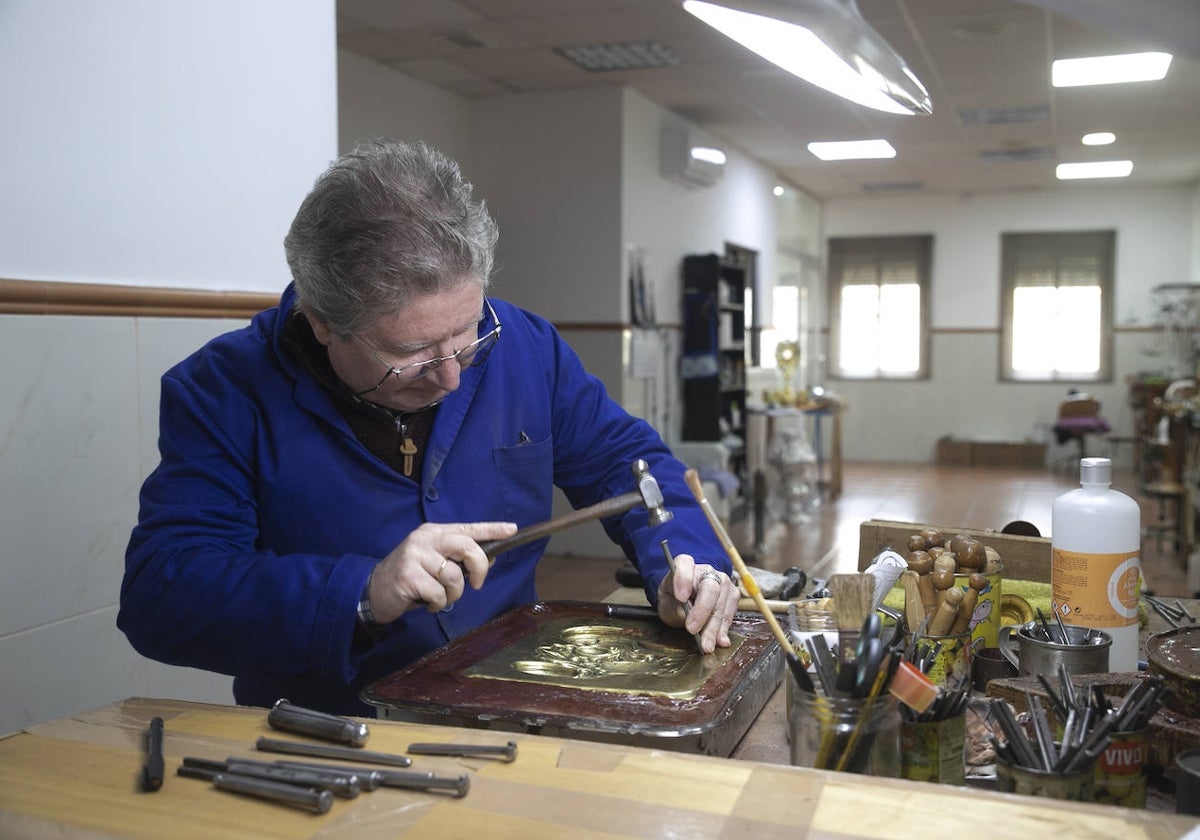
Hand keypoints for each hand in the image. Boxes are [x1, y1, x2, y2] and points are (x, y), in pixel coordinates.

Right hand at [368, 521, 516, 620]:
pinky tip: (427, 603)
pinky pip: (439, 594)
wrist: (373, 591)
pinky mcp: (408, 576)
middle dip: (479, 567)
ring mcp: (414, 555)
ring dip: (453, 595)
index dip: (492, 529)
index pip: (467, 528)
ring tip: (440, 597)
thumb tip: (490, 557)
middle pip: (466, 546)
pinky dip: (438, 604)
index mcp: (433, 532)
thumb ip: (458, 558)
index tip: (512, 530)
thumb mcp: (435, 562)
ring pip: (454, 576)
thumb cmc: (411, 577)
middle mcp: (424, 538)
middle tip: (476, 584)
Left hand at [656, 554, 737, 653]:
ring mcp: (722, 581)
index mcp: (685, 564)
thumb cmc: (674, 599)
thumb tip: (688, 618)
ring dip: (714, 627)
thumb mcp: (666, 604)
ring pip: (721, 603)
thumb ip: (675, 609)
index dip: (684, 580)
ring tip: (706, 644)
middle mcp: (706, 570)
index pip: (685, 564)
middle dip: (702, 612)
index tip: (680, 598)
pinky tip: (720, 640)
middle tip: (692, 630)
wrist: (684, 599)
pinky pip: (730, 612)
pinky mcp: (732, 595)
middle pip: (710, 588)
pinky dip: (723, 629)